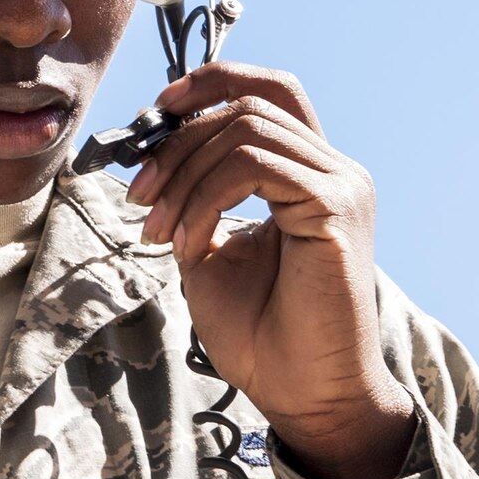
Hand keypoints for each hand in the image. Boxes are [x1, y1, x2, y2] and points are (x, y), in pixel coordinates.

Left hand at [127, 61, 415, 478]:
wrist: (303, 395)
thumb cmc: (262, 334)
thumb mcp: (210, 251)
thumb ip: (193, 196)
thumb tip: (152, 153)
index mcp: (309, 175)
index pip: (271, 92)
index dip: (213, 83)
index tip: (156, 111)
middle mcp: (334, 170)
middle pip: (247, 107)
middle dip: (176, 144)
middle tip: (137, 197)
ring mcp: (341, 185)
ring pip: (245, 131)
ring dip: (184, 177)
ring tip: (157, 231)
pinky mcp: (337, 207)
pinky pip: (253, 166)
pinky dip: (205, 197)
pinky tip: (187, 244)